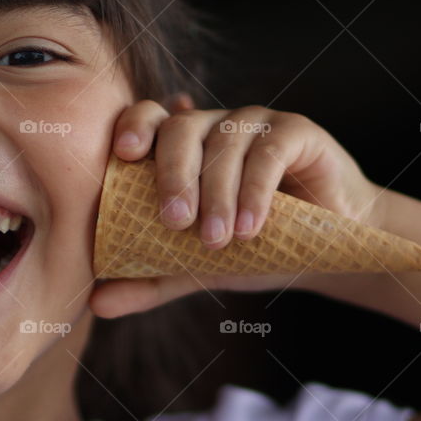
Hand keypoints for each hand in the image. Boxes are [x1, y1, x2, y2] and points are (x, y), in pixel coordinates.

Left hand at [90, 95, 388, 317]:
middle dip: (173, 174)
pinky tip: (251, 227)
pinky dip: (256, 189)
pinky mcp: (296, 131)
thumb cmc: (250, 247)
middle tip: (174, 221)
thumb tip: (96, 303)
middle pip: (181, 129)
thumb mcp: (193, 267)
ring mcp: (255, 122)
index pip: (148, 118)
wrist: (323, 253)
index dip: (134, 127)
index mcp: (180, 144)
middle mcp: (213, 124)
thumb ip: (147, 278)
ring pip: (225, 142)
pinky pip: (269, 152)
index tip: (124, 155)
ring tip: (217, 240)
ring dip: (218, 193)